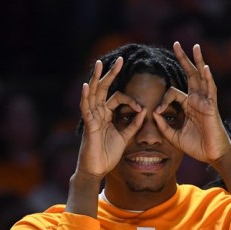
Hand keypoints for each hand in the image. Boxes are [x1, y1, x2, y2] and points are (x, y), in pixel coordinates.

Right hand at [77, 57, 144, 178]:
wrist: (97, 170)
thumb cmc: (108, 154)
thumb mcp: (125, 137)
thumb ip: (133, 125)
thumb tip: (145, 112)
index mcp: (106, 114)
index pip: (118, 98)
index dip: (131, 101)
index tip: (142, 109)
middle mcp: (98, 113)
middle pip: (104, 88)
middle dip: (111, 74)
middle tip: (119, 59)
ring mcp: (92, 118)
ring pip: (93, 94)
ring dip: (97, 78)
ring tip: (99, 64)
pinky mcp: (89, 126)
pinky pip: (86, 109)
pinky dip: (86, 96)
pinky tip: (87, 86)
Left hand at [154, 42, 230, 164]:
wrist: (213, 156)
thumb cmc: (197, 147)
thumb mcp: (175, 137)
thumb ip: (164, 126)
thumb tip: (154, 114)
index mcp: (188, 106)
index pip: (173, 93)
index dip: (163, 100)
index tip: (158, 112)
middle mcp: (197, 100)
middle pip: (190, 74)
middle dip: (183, 59)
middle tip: (176, 44)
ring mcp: (205, 102)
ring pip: (201, 77)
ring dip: (198, 61)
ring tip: (195, 46)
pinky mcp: (212, 107)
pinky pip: (210, 89)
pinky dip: (208, 78)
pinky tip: (205, 67)